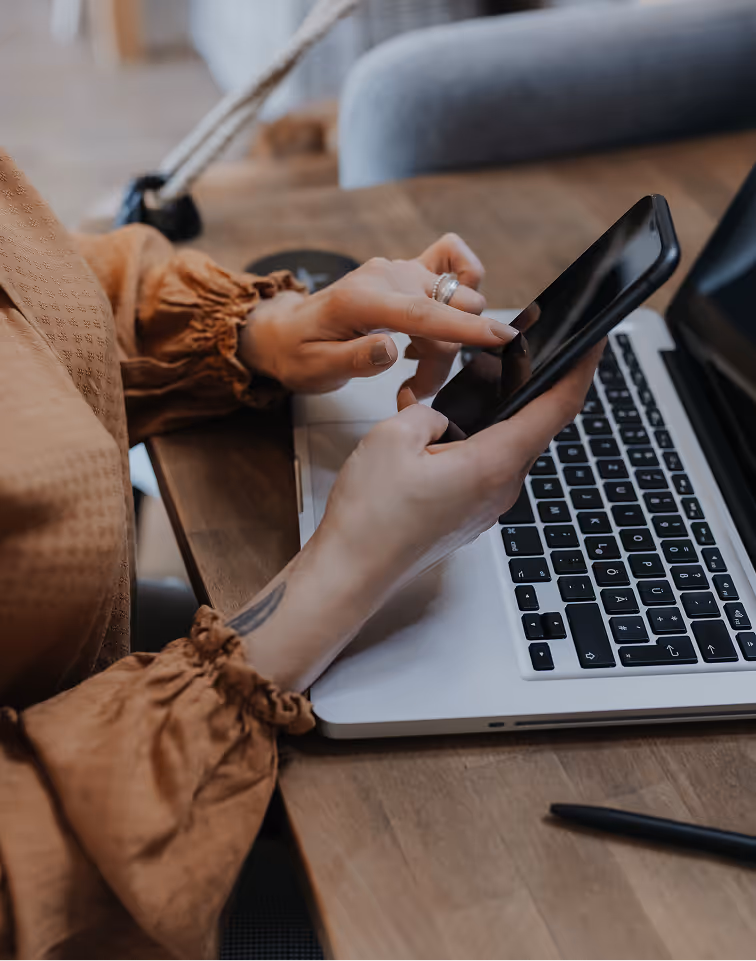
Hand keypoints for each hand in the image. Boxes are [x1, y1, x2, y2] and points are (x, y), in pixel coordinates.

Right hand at [236, 344, 602, 690]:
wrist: (351, 574)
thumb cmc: (371, 517)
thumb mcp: (393, 437)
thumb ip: (429, 413)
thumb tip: (441, 419)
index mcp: (494, 464)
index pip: (557, 407)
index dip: (582, 367)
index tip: (594, 340)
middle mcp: (501, 489)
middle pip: (533, 425)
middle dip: (528, 384)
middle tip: (515, 350)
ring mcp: (486, 507)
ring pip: (505, 447)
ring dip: (494, 414)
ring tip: (468, 389)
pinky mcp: (468, 516)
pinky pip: (484, 468)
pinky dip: (474, 441)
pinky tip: (441, 432)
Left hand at [238, 234, 513, 396]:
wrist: (286, 331)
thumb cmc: (300, 353)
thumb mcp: (317, 369)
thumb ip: (354, 359)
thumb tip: (391, 349)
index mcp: (363, 299)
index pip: (424, 312)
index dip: (464, 328)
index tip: (502, 339)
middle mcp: (388, 275)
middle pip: (447, 313)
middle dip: (442, 358)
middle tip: (411, 390)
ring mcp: (401, 269)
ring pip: (455, 300)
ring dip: (445, 339)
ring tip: (413, 367)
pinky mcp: (408, 271)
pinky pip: (452, 260)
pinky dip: (460, 289)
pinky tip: (435, 324)